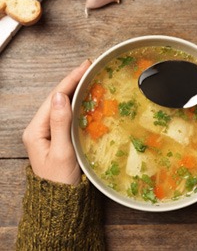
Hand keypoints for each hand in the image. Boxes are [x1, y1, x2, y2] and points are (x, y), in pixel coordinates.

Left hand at [22, 60, 90, 184]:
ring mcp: (48, 132)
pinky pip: (67, 114)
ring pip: (62, 104)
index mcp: (36, 130)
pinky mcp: (57, 136)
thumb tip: (60, 96)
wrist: (61, 201)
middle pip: (56, 98)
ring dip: (75, 90)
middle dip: (72, 81)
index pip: (54, 98)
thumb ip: (60, 124)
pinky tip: (86, 97)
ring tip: (89, 77)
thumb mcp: (62, 152)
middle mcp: (39, 128)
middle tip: (89, 67)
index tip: (84, 66)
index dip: (70, 80)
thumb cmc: (61, 180)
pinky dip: (77, 103)